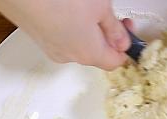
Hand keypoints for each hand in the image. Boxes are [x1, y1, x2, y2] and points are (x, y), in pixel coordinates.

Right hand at [0, 0, 130, 69]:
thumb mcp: (101, 7)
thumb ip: (115, 28)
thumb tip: (123, 40)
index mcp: (89, 54)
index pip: (115, 62)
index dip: (126, 47)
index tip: (128, 30)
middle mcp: (68, 56)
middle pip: (96, 53)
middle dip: (106, 36)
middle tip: (111, 15)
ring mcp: (50, 47)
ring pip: (77, 44)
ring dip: (87, 30)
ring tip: (86, 7)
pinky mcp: (37, 36)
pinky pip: (61, 36)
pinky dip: (69, 26)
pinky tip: (67, 7)